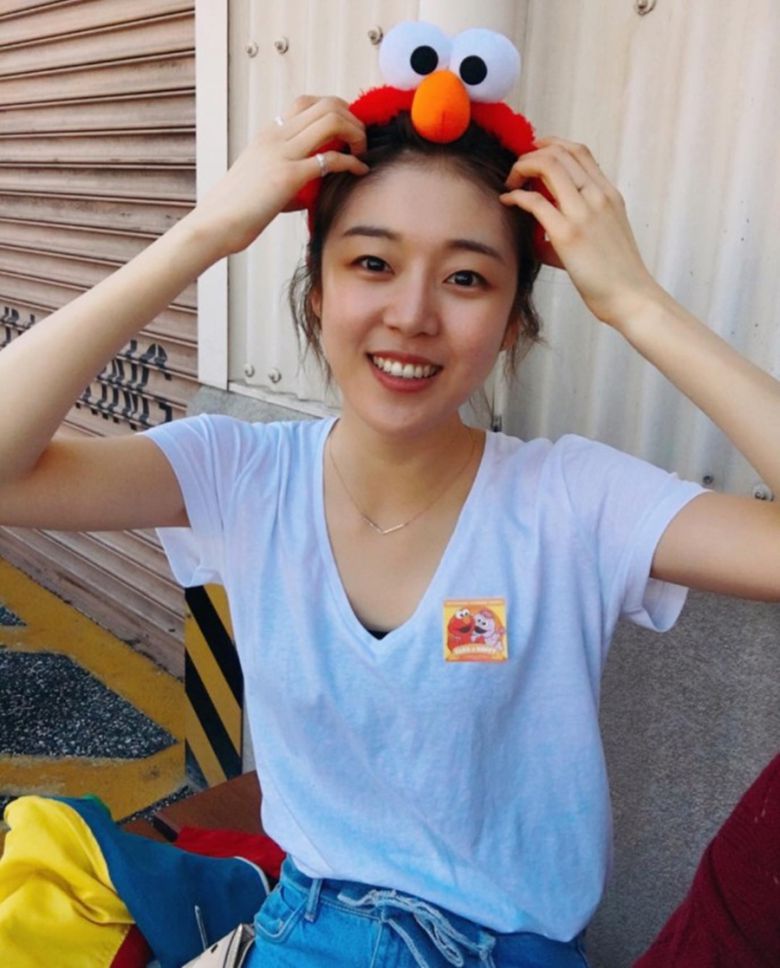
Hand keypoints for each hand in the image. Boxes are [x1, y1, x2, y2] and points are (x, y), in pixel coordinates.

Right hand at [192, 95, 367, 257]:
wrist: (213, 225)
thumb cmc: (234, 210)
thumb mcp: (260, 180)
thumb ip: (286, 174)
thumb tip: (311, 186)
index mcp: (268, 135)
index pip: (308, 102)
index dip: (336, 112)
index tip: (347, 134)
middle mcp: (276, 137)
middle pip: (326, 104)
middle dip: (353, 118)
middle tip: (360, 142)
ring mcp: (282, 154)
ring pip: (331, 120)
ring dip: (356, 134)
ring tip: (361, 154)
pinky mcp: (288, 177)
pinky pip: (332, 159)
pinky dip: (353, 162)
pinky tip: (359, 172)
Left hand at [501, 138, 664, 327]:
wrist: (631, 297)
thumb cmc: (615, 274)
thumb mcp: (604, 234)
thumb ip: (577, 220)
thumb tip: (542, 227)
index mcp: (608, 194)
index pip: (579, 152)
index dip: (551, 146)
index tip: (532, 155)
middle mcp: (598, 196)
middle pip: (559, 152)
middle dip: (530, 156)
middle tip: (516, 174)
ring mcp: (584, 212)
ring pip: (548, 166)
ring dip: (522, 168)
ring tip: (510, 183)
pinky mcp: (568, 234)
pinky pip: (534, 201)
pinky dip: (516, 196)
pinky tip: (508, 201)